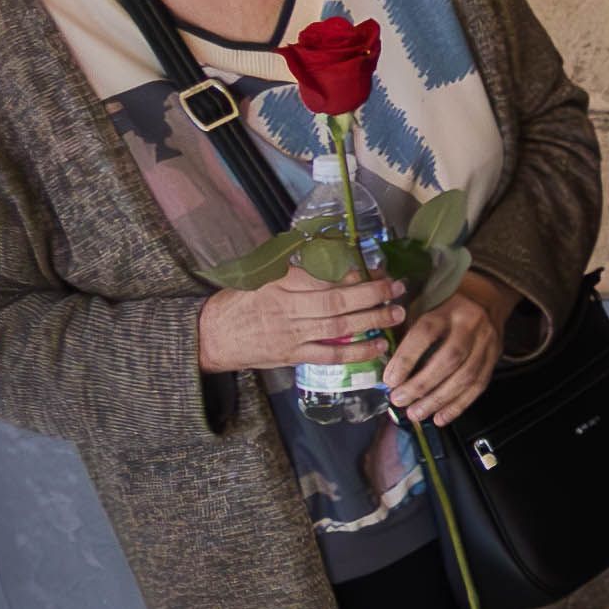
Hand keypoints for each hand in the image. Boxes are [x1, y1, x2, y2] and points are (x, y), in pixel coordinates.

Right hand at [199, 264, 402, 372]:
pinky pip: (329, 356)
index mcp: (279, 285)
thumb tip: (331, 252)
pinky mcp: (292, 356)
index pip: (320, 277)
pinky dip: (355, 352)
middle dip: (371, 294)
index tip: (376, 268)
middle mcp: (286, 308)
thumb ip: (293, 270)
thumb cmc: (239, 303)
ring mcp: (291, 334)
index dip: (351, 273)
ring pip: (336, 327)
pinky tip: (378, 346)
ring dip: (371, 320)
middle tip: (398, 287)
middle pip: (334, 301)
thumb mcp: (260, 278)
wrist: (210, 336)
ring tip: (397, 313)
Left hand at [382, 277, 513, 426]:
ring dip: (438, 400)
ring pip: (465, 376)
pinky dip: (459, 405)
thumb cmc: (445, 304)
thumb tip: (386, 368)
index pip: (426, 333)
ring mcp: (487, 342)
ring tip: (416, 413)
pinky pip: (479, 385)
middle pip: (448, 359)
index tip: (389, 380)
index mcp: (447, 308)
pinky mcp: (495, 356)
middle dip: (421, 385)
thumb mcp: (424, 305)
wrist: (488, 294)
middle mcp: (470, 324)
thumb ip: (407, 332)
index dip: (406, 359)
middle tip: (399, 401)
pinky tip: (440, 418)